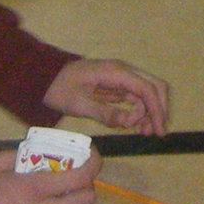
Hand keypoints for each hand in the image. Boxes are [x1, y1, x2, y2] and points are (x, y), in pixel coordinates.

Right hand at [0, 149, 100, 203]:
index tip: (91, 154)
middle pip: (88, 197)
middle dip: (87, 180)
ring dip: (84, 201)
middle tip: (76, 172)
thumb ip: (21, 153)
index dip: (94, 162)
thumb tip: (38, 150)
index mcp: (36, 188)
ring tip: (71, 192)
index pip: (82, 176)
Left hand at [43, 58, 168, 134]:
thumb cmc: (59, 88)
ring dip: (149, 112)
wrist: (44, 77)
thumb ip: (104, 113)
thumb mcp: (78, 104)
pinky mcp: (116, 85)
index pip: (146, 89)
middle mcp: (122, 71)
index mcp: (115, 72)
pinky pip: (136, 97)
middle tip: (152, 132)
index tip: (159, 130)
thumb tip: (128, 122)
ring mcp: (120, 77)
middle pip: (154, 87)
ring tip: (142, 132)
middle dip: (158, 110)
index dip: (157, 110)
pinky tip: (134, 124)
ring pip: (147, 93)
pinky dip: (140, 110)